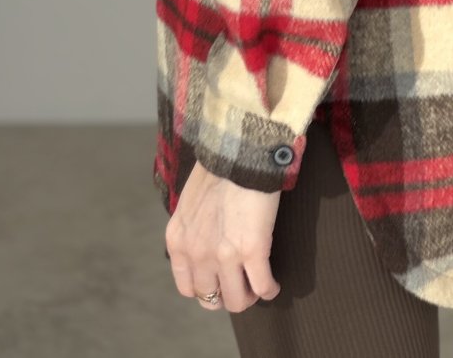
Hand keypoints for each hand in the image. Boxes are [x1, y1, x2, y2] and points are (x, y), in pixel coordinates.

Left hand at [164, 159, 281, 312]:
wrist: (239, 151)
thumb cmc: (218, 169)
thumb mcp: (189, 203)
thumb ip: (192, 228)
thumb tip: (204, 242)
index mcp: (178, 241)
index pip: (188, 287)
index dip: (207, 288)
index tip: (221, 281)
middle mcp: (197, 254)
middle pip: (211, 298)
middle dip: (228, 296)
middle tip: (242, 286)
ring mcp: (224, 256)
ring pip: (237, 300)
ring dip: (249, 296)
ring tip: (259, 287)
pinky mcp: (252, 251)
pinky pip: (263, 287)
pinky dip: (270, 290)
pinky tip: (274, 284)